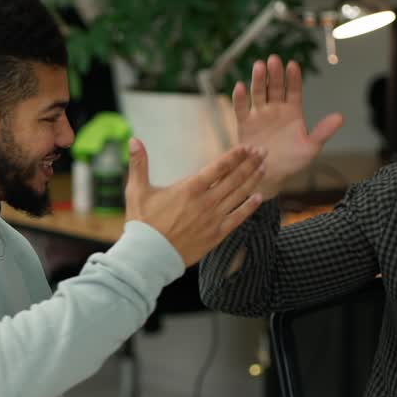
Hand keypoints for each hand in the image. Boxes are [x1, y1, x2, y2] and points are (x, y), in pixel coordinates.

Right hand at [124, 138, 265, 265]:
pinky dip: (249, 207)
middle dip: (250, 163)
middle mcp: (206, 202)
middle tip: (263, 151)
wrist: (148, 256)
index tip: (247, 147)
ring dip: (253, 180)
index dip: (235, 155)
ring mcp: (213, 219)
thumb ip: (139, 164)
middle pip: (234, 178)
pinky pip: (238, 218)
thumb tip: (133, 140)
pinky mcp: (216, 235)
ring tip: (264, 168)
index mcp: (189, 188)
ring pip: (239, 195)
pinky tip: (259, 198)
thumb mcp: (137, 190)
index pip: (219, 167)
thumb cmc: (142, 223)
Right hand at [233, 55, 344, 198]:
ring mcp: (259, 115)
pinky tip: (239, 87)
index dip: (293, 78)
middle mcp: (275, 109)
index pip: (294, 90)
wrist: (270, 176)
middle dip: (275, 73)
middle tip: (274, 60)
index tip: (293, 65)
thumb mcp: (311, 147)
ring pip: (258, 93)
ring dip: (258, 79)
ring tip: (258, 66)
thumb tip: (340, 117)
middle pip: (275, 87)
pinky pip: (241, 109)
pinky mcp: (244, 124)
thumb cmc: (292, 162)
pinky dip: (239, 98)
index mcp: (292, 111)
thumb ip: (323, 131)